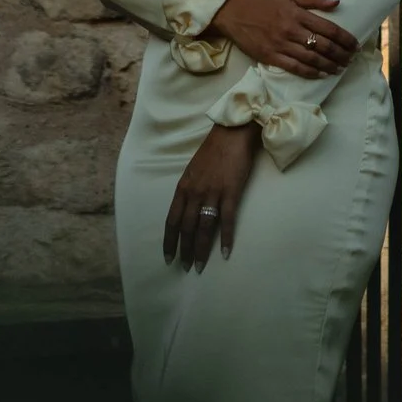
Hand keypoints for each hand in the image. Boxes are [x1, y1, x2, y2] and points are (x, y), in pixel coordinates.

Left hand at [165, 120, 258, 268]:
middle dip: (185, 251)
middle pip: (186, 228)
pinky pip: (226, 219)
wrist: (233, 133)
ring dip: (201, 249)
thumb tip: (188, 209)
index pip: (171, 220)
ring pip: (203, 227)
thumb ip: (190, 190)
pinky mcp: (231, 192)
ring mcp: (212, 193)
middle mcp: (194, 192)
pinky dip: (225, 237)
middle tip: (185, 268)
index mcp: (183, 187)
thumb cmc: (214, 150)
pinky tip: (224, 252)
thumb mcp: (194, 170)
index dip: (169, 241)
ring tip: (200, 266)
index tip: (168, 257)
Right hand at [207, 0, 356, 79]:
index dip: (345, 38)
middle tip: (351, 59)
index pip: (328, 28)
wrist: (236, 16)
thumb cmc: (266, 5)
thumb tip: (338, 1)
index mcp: (297, 14)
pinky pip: (295, 67)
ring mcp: (281, 45)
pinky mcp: (272, 57)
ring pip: (311, 58)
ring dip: (329, 65)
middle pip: (323, 45)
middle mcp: (291, 30)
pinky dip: (311, 72)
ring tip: (340, 69)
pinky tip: (322, 74)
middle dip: (341, 54)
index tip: (355, 45)